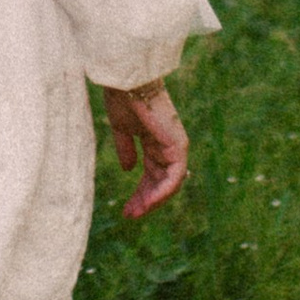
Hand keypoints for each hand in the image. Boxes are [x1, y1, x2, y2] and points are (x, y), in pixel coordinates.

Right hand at [102, 82, 188, 220]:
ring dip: (152, 201)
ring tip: (135, 213)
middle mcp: (169, 147)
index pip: (152, 175)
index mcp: (156, 142)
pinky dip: (162, 191)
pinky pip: (174, 177)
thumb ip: (126, 148)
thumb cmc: (123, 100)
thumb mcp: (122, 130)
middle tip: (129, 215)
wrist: (127, 84)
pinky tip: (148, 202)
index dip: (140, 193)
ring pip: (169, 184)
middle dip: (145, 201)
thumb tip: (128, 169)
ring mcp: (175, 147)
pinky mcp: (178, 146)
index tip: (126, 210)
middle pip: (161, 183)